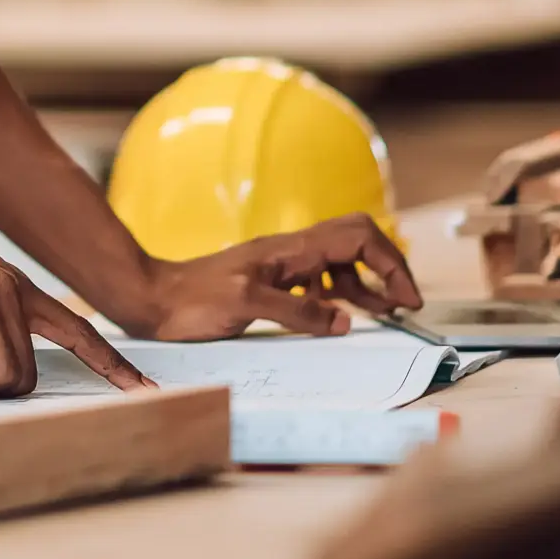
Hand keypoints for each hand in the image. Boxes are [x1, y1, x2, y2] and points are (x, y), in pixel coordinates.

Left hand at [126, 214, 423, 340]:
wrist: (152, 300)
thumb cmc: (191, 300)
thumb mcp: (246, 306)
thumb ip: (298, 312)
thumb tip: (345, 321)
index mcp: (291, 249)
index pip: (359, 236)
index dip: (391, 263)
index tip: (407, 299)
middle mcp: (291, 251)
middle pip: (357, 242)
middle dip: (387, 268)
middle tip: (404, 305)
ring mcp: (281, 265)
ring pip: (340, 263)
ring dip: (366, 285)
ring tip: (384, 314)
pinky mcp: (271, 282)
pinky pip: (318, 282)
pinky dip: (338, 297)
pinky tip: (337, 318)